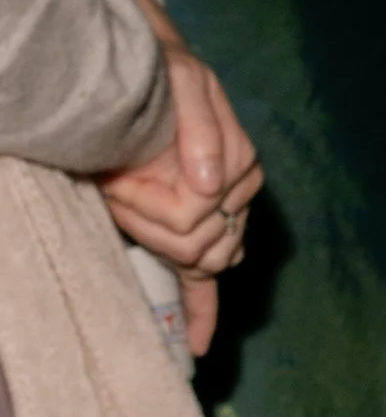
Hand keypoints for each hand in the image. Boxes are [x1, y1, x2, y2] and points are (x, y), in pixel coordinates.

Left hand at [98, 0, 263, 356]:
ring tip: (125, 200)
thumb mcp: (186, 84)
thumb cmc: (168, 75)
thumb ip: (205, 130)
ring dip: (156, 242)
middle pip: (196, 245)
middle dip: (148, 224)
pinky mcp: (199, 234)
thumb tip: (211, 186)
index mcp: (237, 167)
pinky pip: (208, 283)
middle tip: (117, 190)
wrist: (152, 71)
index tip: (116, 183)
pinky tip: (198, 345)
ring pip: (197, 261)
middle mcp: (234, 198)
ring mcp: (220, 218)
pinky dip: (203, 314)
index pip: (194, 216)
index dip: (147, 207)